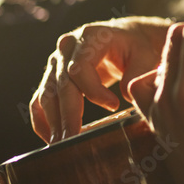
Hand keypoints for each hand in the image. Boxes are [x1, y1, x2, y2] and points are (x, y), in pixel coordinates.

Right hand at [30, 16, 172, 142]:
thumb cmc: (135, 47)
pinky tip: (50, 139)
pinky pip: (39, 100)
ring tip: (62, 146)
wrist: (124, 38)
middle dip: (68, 114)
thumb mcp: (143, 54)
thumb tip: (125, 96)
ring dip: (53, 122)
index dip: (94, 90)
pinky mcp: (52, 77)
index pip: (80, 67)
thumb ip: (137, 72)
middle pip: (62, 84)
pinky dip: (42, 120)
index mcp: (90, 37)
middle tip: (74, 140)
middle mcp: (67, 47)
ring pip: (47, 94)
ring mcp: (56, 62)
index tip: (114, 106)